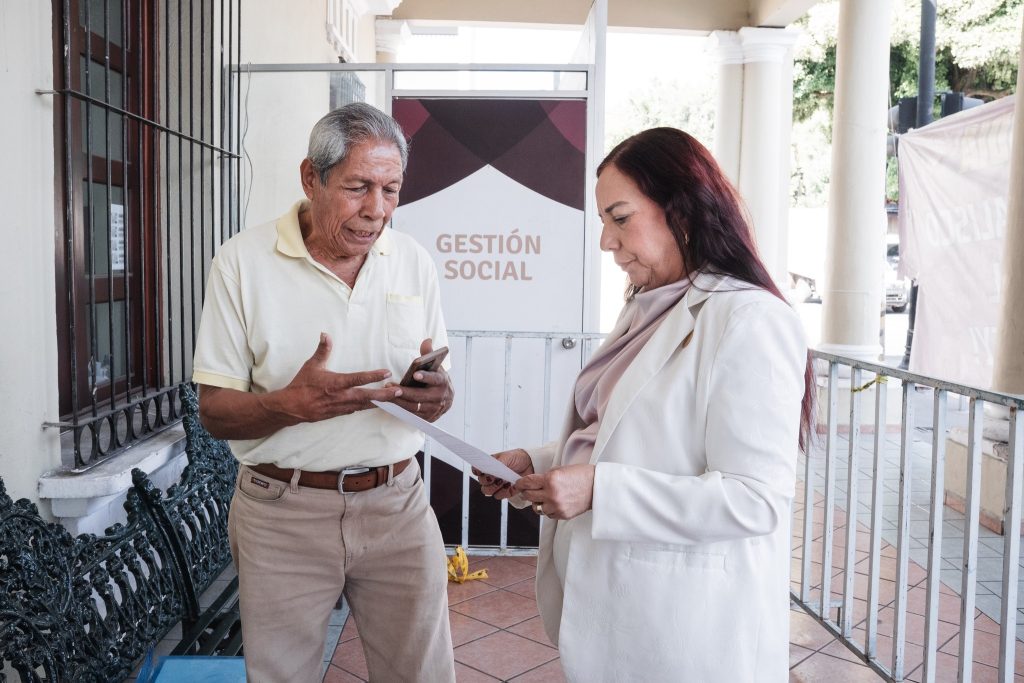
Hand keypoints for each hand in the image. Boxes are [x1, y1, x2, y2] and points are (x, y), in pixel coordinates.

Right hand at [266, 333, 402, 423]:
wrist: (290, 407)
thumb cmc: (301, 385)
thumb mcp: (311, 365)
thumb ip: (322, 350)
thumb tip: (325, 334)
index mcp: (335, 383)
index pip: (357, 379)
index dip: (373, 376)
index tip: (386, 372)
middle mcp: (340, 397)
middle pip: (366, 396)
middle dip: (384, 395)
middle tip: (399, 392)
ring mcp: (340, 407)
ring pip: (364, 405)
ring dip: (379, 402)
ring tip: (394, 399)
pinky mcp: (338, 413)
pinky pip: (356, 410)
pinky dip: (367, 406)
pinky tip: (376, 404)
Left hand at [383, 338, 453, 421]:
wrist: (447, 398)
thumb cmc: (437, 379)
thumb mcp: (436, 366)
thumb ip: (429, 354)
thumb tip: (427, 340)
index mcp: (443, 381)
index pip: (435, 379)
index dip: (425, 377)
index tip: (415, 374)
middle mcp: (441, 396)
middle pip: (420, 396)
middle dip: (404, 392)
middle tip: (390, 387)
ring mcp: (435, 409)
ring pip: (414, 406)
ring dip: (399, 401)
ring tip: (387, 394)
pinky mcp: (429, 418)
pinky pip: (413, 414)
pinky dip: (402, 409)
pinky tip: (392, 403)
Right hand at [476, 449, 533, 499]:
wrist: (531, 464)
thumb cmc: (517, 458)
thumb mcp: (507, 456)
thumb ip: (497, 462)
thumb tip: (490, 468)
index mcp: (488, 465)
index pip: (476, 470)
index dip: (477, 471)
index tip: (481, 471)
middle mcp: (491, 476)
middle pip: (481, 483)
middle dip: (487, 480)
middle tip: (495, 476)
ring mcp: (497, 485)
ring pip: (487, 491)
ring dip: (494, 487)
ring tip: (503, 481)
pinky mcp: (505, 492)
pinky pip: (498, 496)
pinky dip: (504, 491)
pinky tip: (510, 485)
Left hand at [514, 464, 594, 520]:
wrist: (597, 487)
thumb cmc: (581, 476)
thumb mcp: (560, 470)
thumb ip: (545, 477)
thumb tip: (532, 482)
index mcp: (550, 479)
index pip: (527, 482)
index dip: (520, 483)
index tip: (519, 484)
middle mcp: (552, 494)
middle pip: (528, 496)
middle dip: (526, 492)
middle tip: (527, 490)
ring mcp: (557, 506)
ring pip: (536, 507)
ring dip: (537, 502)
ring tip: (543, 497)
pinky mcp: (562, 514)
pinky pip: (547, 514)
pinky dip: (548, 509)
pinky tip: (553, 503)